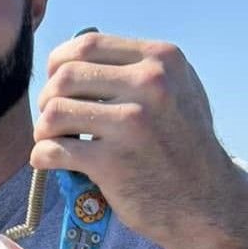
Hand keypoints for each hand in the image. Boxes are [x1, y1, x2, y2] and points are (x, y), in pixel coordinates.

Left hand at [31, 32, 247, 246]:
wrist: (206, 204)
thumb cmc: (185, 147)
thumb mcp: (179, 90)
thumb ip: (139, 68)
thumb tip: (76, 55)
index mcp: (162, 60)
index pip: (88, 44)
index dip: (60, 63)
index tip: (58, 86)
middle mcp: (150, 84)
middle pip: (65, 75)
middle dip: (47, 97)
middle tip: (53, 120)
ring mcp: (131, 123)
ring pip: (54, 111)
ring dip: (43, 128)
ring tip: (52, 140)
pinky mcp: (112, 162)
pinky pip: (53, 149)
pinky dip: (41, 156)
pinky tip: (49, 162)